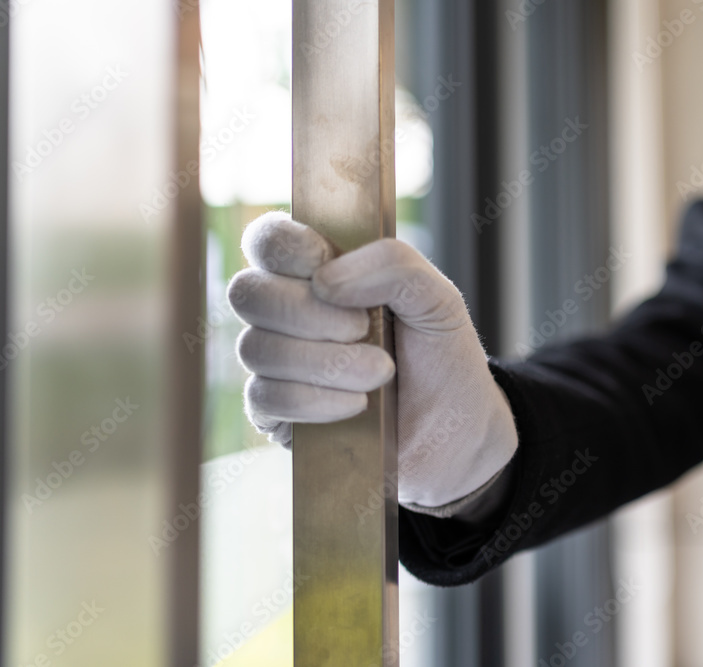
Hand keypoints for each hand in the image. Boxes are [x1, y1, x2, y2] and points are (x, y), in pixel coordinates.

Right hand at [228, 211, 517, 508]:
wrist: (455, 433)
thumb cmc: (441, 359)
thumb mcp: (436, 298)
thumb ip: (393, 265)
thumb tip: (324, 280)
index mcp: (321, 271)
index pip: (268, 240)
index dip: (286, 246)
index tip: (325, 262)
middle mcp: (288, 314)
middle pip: (247, 293)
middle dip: (309, 312)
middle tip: (365, 328)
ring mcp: (277, 365)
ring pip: (257, 348)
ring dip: (325, 361)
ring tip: (380, 374)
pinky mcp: (275, 416)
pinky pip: (266, 399)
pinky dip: (315, 400)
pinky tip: (357, 405)